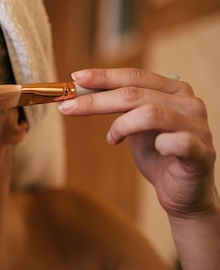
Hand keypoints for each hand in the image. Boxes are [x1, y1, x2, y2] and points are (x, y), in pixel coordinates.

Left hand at [58, 68, 216, 218]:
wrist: (184, 193)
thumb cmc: (157, 155)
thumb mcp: (133, 125)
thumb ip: (118, 106)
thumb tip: (78, 90)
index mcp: (173, 90)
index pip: (134, 76)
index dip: (103, 76)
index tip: (75, 78)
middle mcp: (188, 103)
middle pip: (135, 93)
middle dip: (96, 100)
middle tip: (67, 107)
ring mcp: (197, 127)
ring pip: (150, 113)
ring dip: (120, 125)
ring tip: (111, 138)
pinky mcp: (202, 153)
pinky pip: (179, 142)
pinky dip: (161, 143)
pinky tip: (154, 148)